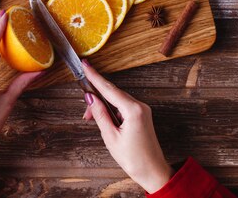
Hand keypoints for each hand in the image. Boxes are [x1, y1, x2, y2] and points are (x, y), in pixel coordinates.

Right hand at [82, 61, 173, 192]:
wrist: (153, 171)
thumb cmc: (134, 158)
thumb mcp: (111, 137)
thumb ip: (100, 114)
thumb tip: (90, 98)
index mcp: (133, 110)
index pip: (109, 89)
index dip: (95, 77)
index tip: (85, 65)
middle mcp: (140, 106)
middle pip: (112, 93)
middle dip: (96, 98)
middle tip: (84, 110)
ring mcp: (142, 110)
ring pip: (117, 100)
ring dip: (103, 106)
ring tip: (91, 118)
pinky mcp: (141, 115)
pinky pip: (122, 106)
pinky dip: (111, 110)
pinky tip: (103, 119)